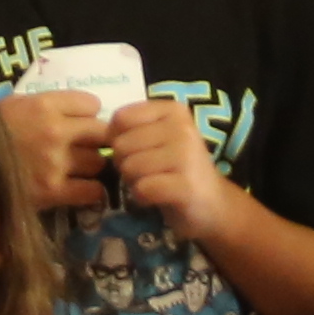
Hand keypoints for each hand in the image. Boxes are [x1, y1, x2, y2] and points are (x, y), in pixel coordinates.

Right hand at [0, 88, 110, 208]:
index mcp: (44, 105)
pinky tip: (80, 189)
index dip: (88, 115)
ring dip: (91, 167)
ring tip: (77, 169)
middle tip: (84, 148)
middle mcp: (55, 131)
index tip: (80, 123)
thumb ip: (49, 105)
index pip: (92, 104)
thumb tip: (83, 110)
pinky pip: (92, 191)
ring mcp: (56, 162)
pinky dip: (90, 191)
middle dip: (94, 141)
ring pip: (98, 162)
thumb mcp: (17, 105)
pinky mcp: (53, 191)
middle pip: (101, 134)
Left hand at [97, 93, 214, 230]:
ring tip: (154, 183)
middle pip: (122, 145)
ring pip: (129, 167)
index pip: (121, 118)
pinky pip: (142, 189)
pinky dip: (143, 197)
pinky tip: (158, 197)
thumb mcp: (158, 138)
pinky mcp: (185, 185)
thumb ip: (133, 128)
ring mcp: (186, 156)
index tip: (135, 151)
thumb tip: (99, 133)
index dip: (117, 138)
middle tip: (147, 172)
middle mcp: (182, 128)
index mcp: (173, 110)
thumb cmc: (178, 169)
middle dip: (125, 163)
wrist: (213, 204)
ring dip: (134, 182)